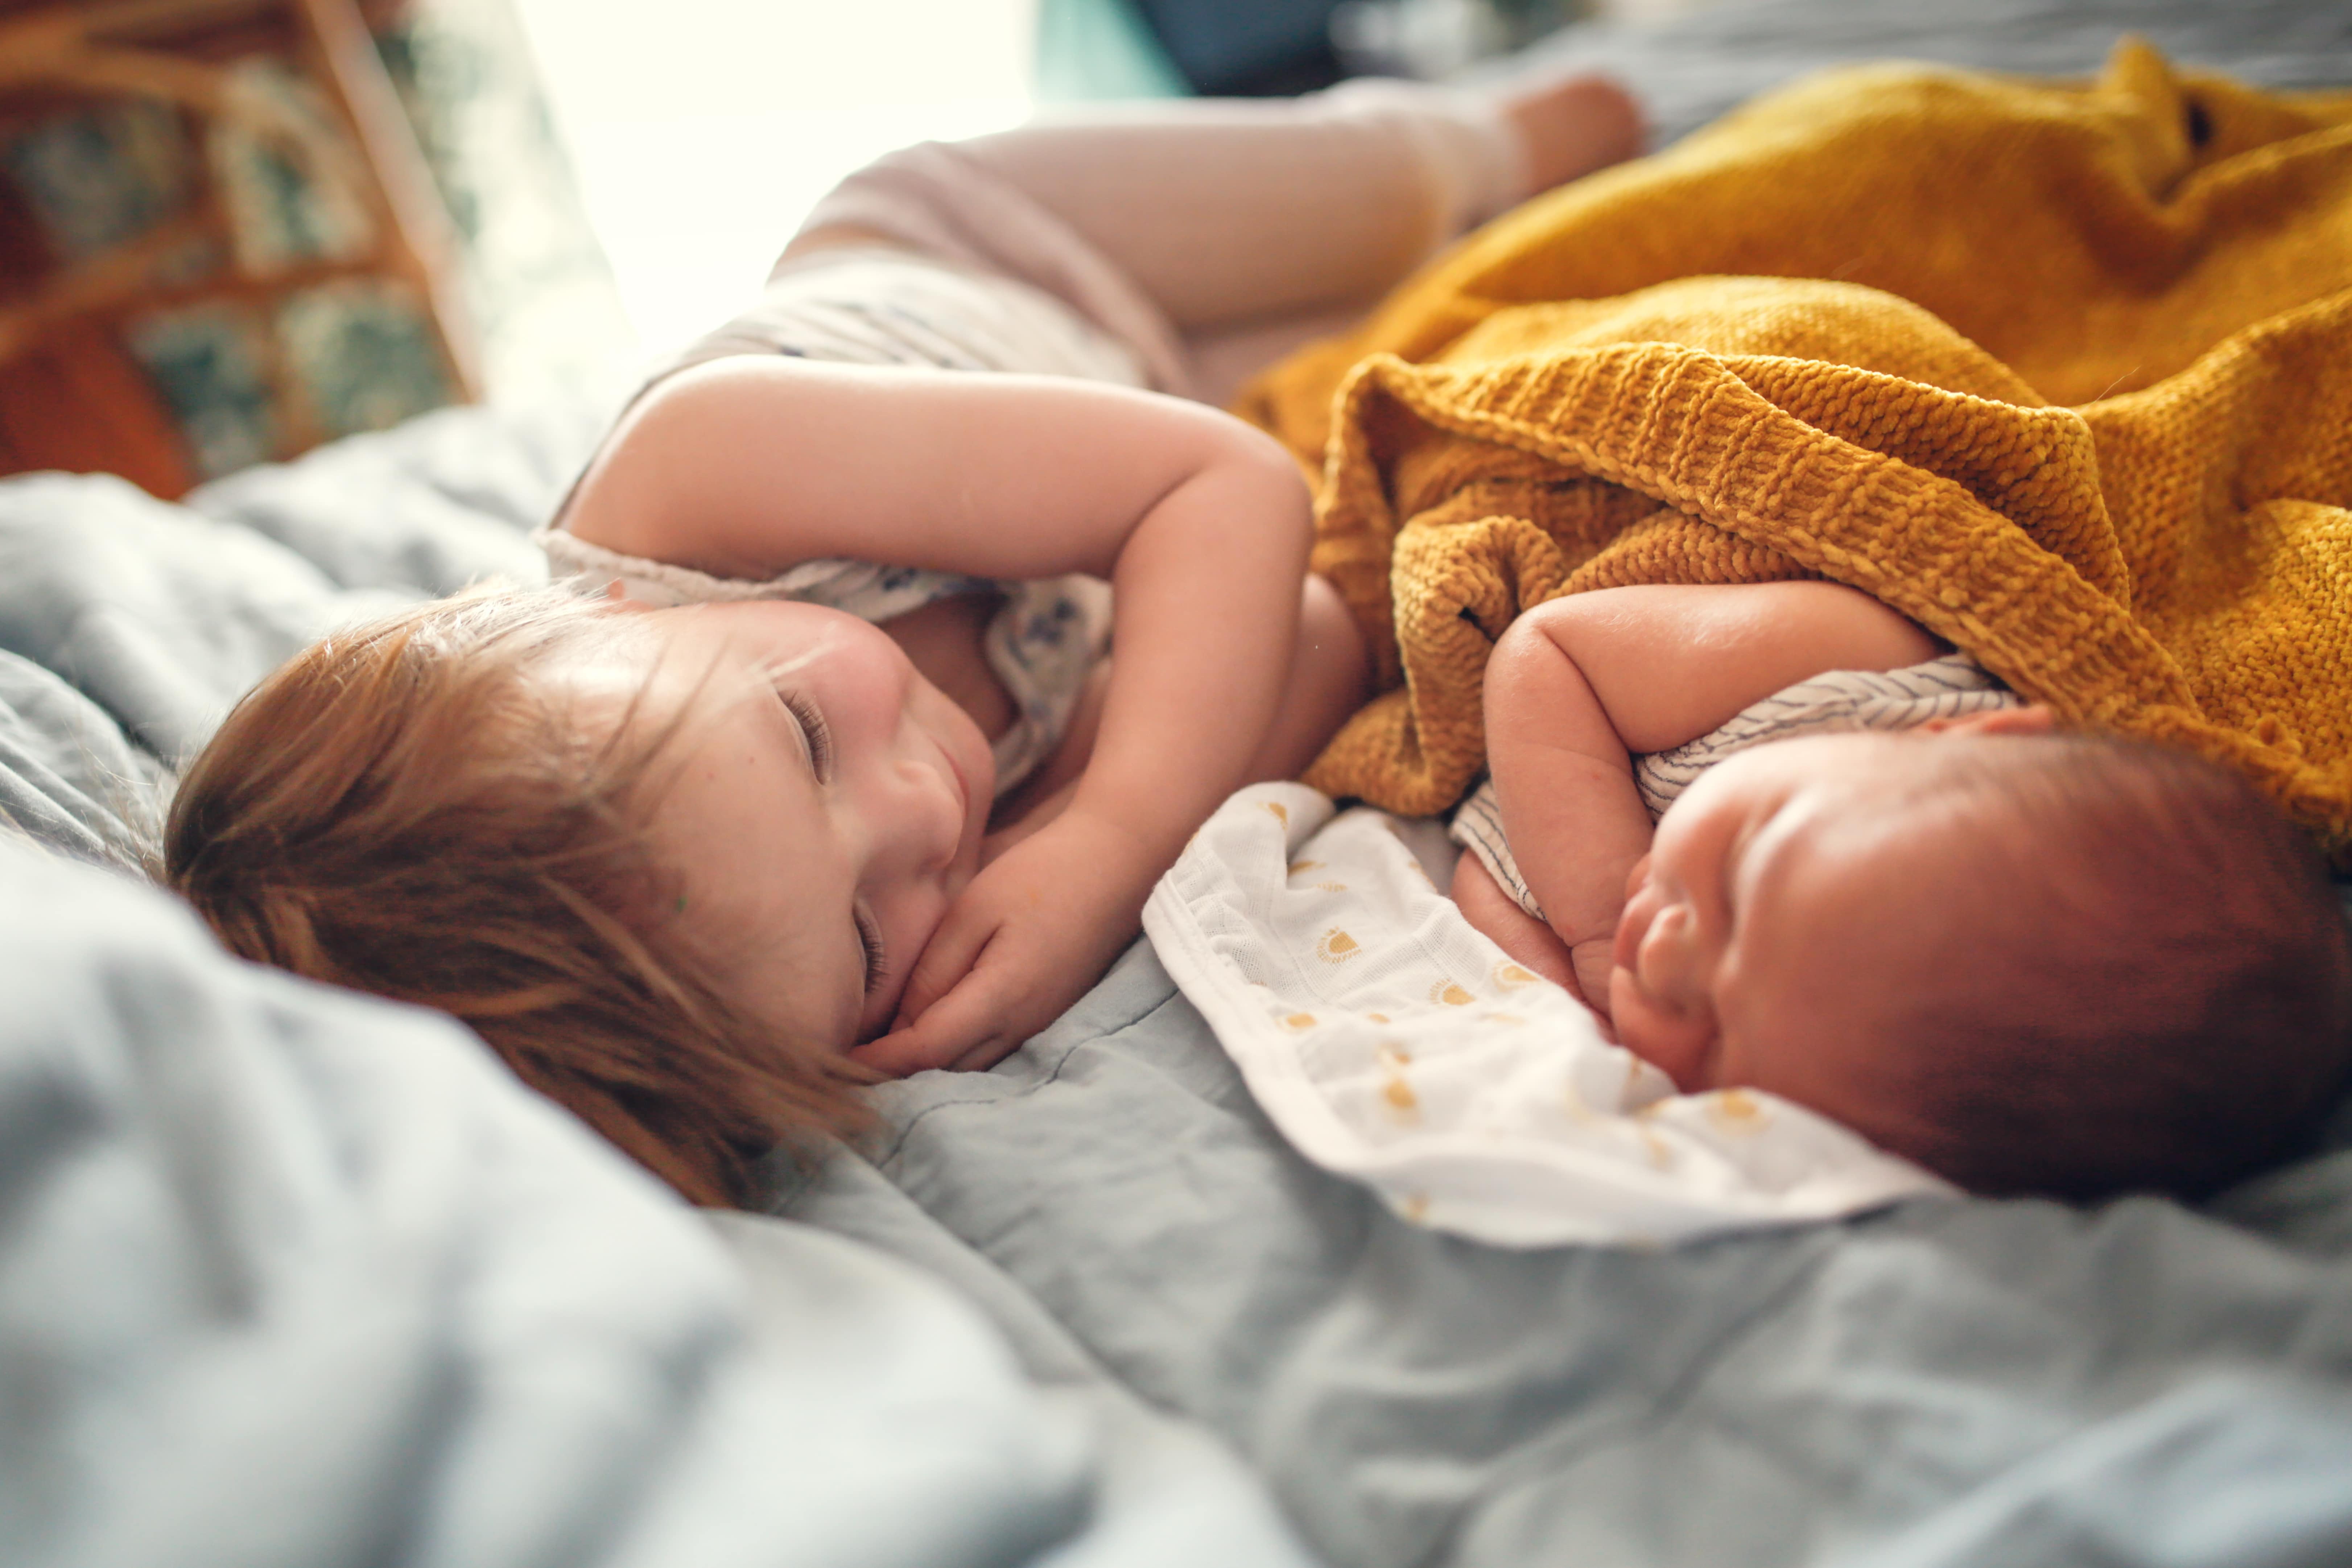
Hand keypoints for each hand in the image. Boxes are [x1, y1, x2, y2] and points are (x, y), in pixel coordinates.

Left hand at [847, 809, 1159, 1075]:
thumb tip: (900, 1024)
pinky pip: (989, 1050)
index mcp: (1002, 996)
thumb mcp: (976, 911)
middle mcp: (1022, 1024)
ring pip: (967, 1066)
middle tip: (838, 1066)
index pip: (925, 1051)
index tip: (832, 1061)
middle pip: (944, 1071)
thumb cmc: (1043, 876)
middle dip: (893, 1074)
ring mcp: (1037, 1024)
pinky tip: (923, 1038)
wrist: (1116, 868)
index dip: (877, 1062)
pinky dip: (951, 1053)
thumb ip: (936, 971)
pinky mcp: (1044, 1015)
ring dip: (922, 1068)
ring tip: (873, 1058)